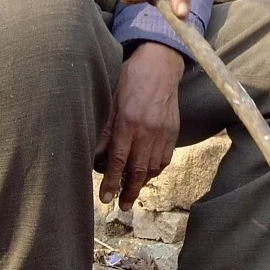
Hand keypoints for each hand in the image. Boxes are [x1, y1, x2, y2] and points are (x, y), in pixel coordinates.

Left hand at [95, 42, 185, 209]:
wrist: (160, 64)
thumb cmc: (130, 79)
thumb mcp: (110, 99)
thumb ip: (104, 129)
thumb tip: (95, 154)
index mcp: (128, 121)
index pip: (118, 160)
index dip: (111, 181)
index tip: (106, 197)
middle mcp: (147, 130)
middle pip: (138, 170)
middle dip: (129, 191)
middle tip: (122, 206)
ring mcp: (163, 132)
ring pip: (153, 167)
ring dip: (142, 183)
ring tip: (132, 192)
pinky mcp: (174, 131)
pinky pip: (165, 158)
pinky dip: (156, 170)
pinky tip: (148, 174)